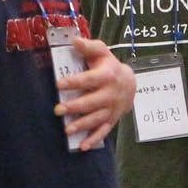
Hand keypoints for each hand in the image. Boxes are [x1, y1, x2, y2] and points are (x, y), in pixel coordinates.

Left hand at [55, 36, 135, 150]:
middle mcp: (110, 94)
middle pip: (92, 102)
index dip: (74, 82)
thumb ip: (89, 46)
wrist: (129, 83)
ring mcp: (111, 109)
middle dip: (75, 107)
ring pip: (97, 119)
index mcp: (107, 76)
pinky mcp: (111, 119)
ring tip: (67, 130)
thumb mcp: (101, 52)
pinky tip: (82, 146)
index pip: (89, 80)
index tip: (59, 84)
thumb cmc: (109, 66)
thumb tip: (74, 40)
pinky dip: (94, 139)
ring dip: (82, 125)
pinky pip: (103, 131)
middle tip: (58, 110)